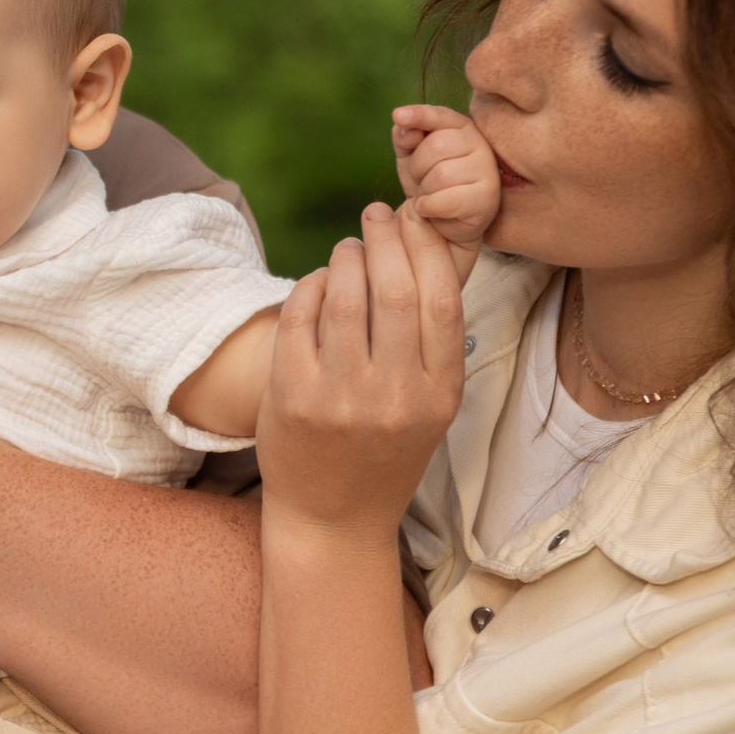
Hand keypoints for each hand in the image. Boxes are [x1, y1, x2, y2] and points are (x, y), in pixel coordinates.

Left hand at [257, 203, 465, 542]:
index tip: (415, 218)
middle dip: (384, 237)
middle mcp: (395, 396)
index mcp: (439, 394)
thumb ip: (430, 340)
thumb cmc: (384, 451)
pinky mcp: (292, 396)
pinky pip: (300, 315)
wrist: (333, 519)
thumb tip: (428, 249)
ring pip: (346, 294)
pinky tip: (319, 283)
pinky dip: (311, 286)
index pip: (442, 298)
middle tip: (376, 215)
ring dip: (346, 256)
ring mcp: (341, 397)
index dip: (427, 247)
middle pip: (395, 287)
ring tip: (348, 247)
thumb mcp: (428, 405)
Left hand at [391, 103, 499, 247]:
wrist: (444, 222)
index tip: (398, 115)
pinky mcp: (487, 198)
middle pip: (436, 145)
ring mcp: (487, 170)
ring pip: (442, 174)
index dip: (419, 115)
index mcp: (461, 127)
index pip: (439, 115)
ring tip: (429, 195)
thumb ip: (406, 137)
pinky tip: (429, 209)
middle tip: (422, 179)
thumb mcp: (411, 157)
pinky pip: (446, 200)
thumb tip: (403, 126)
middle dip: (418, 166)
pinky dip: (428, 207)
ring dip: (424, 189)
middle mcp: (479, 144)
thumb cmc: (429, 183)